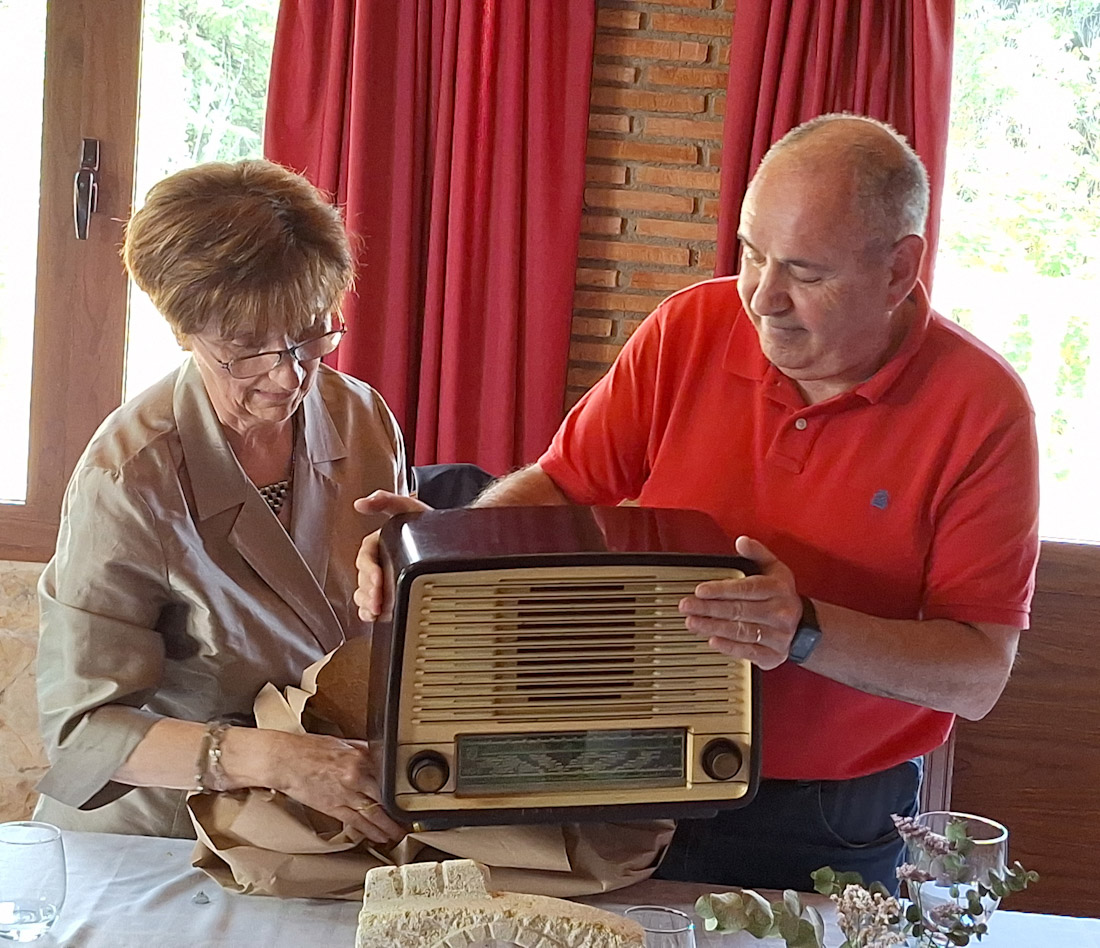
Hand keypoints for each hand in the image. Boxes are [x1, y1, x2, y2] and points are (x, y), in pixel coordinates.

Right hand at [257, 731, 407, 844]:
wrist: (284, 760)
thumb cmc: (309, 749)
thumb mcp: (343, 742)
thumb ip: (364, 749)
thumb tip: (379, 753)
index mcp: (360, 757)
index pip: (388, 775)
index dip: (402, 788)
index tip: (412, 797)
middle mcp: (356, 776)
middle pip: (385, 797)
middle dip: (399, 812)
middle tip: (411, 821)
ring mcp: (345, 794)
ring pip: (373, 814)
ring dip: (388, 827)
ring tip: (400, 835)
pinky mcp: (333, 807)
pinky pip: (356, 822)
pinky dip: (370, 831)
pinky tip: (380, 837)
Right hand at [352, 491, 429, 620]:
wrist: (452, 538)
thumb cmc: (429, 522)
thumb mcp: (408, 507)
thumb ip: (386, 500)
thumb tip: (361, 503)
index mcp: (378, 543)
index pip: (365, 558)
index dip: (368, 571)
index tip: (377, 580)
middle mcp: (379, 561)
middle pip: (364, 579)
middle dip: (369, 591)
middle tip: (378, 600)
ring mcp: (383, 579)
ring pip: (365, 594)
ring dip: (367, 603)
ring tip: (377, 609)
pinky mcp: (388, 594)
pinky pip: (371, 606)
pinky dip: (369, 612)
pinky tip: (375, 615)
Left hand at [678, 535, 803, 669]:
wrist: (806, 628)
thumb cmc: (782, 596)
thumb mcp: (776, 569)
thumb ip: (757, 553)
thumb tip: (742, 541)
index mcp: (778, 589)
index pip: (746, 588)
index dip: (721, 590)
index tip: (700, 590)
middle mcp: (779, 612)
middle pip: (739, 610)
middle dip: (709, 608)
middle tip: (687, 606)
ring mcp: (778, 636)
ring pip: (741, 631)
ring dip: (713, 627)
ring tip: (693, 622)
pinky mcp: (773, 655)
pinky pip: (749, 652)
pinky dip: (729, 647)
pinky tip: (713, 641)